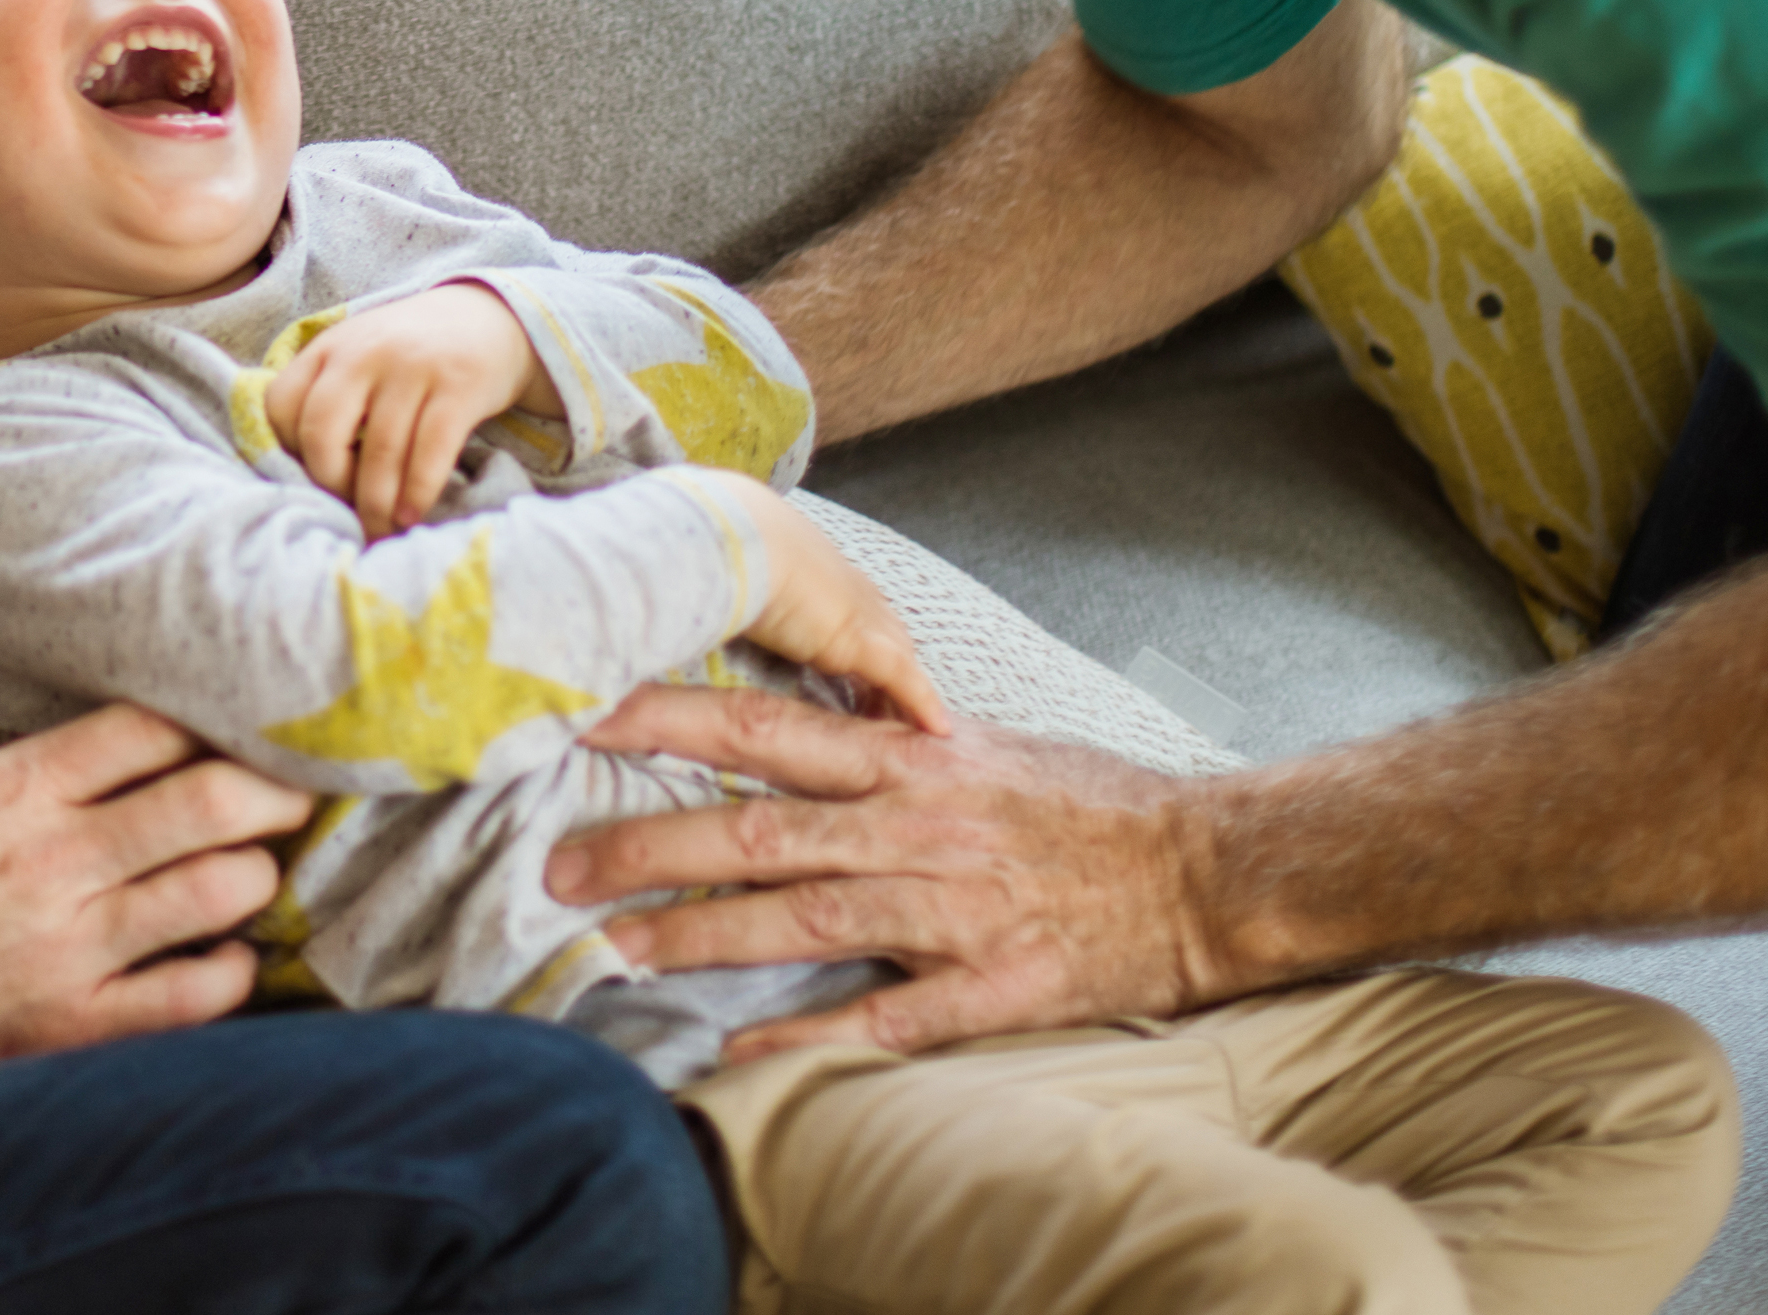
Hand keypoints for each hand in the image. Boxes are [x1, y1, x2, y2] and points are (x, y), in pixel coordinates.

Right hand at [0, 702, 311, 1086]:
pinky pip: (191, 996)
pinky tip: (230, 957)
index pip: (151, 729)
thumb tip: (116, 750)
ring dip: (258, 874)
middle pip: (208, 799)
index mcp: (15, 790)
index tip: (244, 732)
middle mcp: (54, 862)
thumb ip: (26, 769)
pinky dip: (231, 970)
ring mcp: (68, 948)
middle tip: (297, 791)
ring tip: (258, 872)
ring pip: (219, 889)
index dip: (215, 723)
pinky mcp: (70, 1025)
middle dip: (273, 790)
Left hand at [264, 281, 553, 538]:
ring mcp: (412, 368)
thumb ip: (326, 395)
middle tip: (346, 511)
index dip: (287, 452)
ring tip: (380, 530)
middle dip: (330, 485)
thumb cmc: (409, 354)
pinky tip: (411, 515)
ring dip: (376, 504)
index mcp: (328, 347)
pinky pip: (429, 452)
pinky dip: (417, 492)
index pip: (280, 406)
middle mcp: (364, 353)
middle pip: (322, 432)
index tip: (311, 477)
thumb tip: (303, 475)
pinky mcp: (458, 387)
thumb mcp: (357, 355)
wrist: (487, 317)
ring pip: (380, 452)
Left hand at [539, 685, 1227, 1063]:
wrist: (1209, 868)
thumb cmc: (1091, 805)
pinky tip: (743, 1051)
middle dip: (649, 846)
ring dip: (703, 938)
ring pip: (804, 918)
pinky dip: (812, 1034)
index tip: (586, 717)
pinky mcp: (992, 985)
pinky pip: (887, 1016)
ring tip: (617, 956)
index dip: (670, 720)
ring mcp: (952, 908)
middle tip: (559, 867)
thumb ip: (887, 744)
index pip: (765, 727)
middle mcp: (917, 826)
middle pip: (759, 830)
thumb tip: (798, 727)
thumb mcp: (981, 747)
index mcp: (909, 761)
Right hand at [730, 485, 948, 738]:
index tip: (860, 667)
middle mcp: (850, 588)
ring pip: (901, 658)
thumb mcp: (733, 572)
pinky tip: (936, 729)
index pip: (856, 609)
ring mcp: (862, 614)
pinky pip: (905, 681)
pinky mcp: (865, 643)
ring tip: (908, 725)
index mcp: (820, 568)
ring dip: (907, 690)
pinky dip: (920, 704)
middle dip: (894, 665)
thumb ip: (735, 593)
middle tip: (892, 704)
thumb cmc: (722, 546)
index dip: (862, 638)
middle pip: (888, 633)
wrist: (735, 538)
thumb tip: (705, 601)